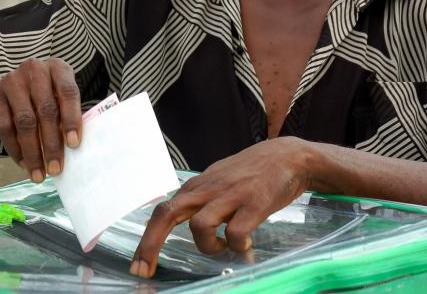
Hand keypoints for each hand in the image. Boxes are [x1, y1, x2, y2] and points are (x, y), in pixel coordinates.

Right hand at [0, 57, 81, 182]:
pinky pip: (6, 128)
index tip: (74, 144)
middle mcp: (34, 69)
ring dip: (33, 152)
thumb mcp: (58, 99)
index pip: (68, 92)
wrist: (5, 92)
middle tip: (56, 168)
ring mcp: (12, 81)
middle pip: (46, 109)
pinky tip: (23, 163)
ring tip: (39, 173)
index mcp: (57, 68)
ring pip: (25, 122)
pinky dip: (15, 149)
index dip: (72, 119)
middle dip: (52, 143)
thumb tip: (74, 149)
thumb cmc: (42, 99)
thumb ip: (66, 116)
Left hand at [130, 137, 312, 277]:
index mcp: (196, 187)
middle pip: (167, 215)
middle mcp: (207, 189)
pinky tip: (246, 245)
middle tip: (143, 270)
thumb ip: (198, 198)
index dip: (146, 238)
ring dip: (208, 246)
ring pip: (199, 226)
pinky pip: (235, 234)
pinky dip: (237, 246)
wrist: (288, 156)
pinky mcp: (254, 203)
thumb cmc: (251, 172)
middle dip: (150, 245)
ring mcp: (230, 195)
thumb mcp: (217, 180)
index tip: (138, 265)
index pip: (161, 211)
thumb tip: (177, 216)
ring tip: (223, 246)